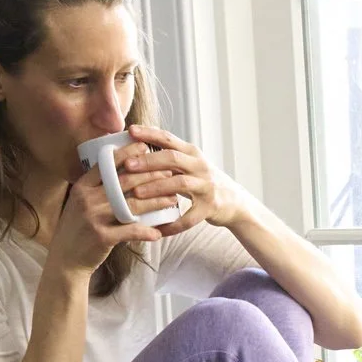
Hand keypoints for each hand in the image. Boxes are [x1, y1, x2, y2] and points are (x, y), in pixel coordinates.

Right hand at [49, 150, 164, 274]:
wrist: (65, 259)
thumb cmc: (78, 229)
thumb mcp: (81, 203)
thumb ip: (97, 188)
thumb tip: (122, 171)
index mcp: (82, 187)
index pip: (107, 164)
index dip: (128, 154)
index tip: (146, 147)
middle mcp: (87, 199)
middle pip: (125, 181)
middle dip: (150, 175)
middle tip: (169, 173)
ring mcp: (94, 217)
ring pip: (132, 205)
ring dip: (156, 201)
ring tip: (172, 199)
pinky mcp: (102, 237)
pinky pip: (130, 231)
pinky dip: (146, 232)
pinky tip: (159, 232)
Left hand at [117, 124, 250, 236]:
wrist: (233, 202)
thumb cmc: (202, 181)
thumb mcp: (190, 163)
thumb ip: (169, 156)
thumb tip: (136, 147)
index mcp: (192, 153)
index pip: (168, 138)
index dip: (149, 133)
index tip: (130, 131)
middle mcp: (200, 166)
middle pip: (172, 158)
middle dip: (148, 161)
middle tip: (127, 165)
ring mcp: (206, 187)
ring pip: (180, 184)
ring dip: (157, 187)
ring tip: (137, 193)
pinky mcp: (209, 208)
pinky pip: (189, 218)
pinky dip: (173, 225)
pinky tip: (158, 230)